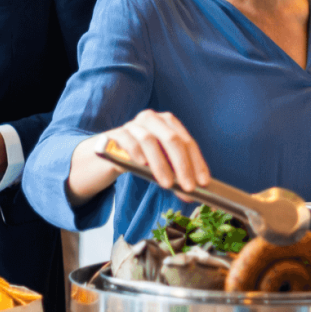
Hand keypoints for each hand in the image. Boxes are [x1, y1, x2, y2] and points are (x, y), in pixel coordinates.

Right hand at [67, 110, 210, 204]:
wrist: (108, 155)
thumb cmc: (140, 158)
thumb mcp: (161, 163)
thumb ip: (176, 173)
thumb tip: (193, 192)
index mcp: (168, 123)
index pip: (187, 142)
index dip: (197, 162)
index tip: (202, 182)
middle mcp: (152, 119)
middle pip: (172, 139)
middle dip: (183, 165)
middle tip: (188, 187)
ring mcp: (133, 125)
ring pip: (150, 140)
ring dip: (161, 165)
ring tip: (167, 184)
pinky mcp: (116, 133)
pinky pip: (128, 141)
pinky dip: (137, 153)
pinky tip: (142, 165)